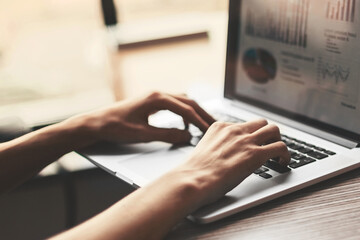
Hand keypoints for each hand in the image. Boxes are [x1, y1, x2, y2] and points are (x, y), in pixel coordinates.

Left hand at [79, 92, 214, 144]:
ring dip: (194, 111)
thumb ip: (167, 135)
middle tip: (214, 125)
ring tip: (204, 123)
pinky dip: (183, 112)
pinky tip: (185, 122)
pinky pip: (174, 104)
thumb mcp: (143, 134)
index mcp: (156, 98)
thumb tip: (187, 136)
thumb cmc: (115, 127)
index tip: (209, 131)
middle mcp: (157, 94)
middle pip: (188, 101)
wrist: (97, 123)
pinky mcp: (151, 102)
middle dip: (202, 113)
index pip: (185, 109)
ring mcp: (154, 97)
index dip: (199, 121)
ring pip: (182, 101)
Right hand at [176, 119, 289, 206]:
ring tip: (277, 154)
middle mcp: (234, 130)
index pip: (242, 124)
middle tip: (267, 146)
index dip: (251, 135)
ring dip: (277, 140)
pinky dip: (286, 154)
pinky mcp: (256, 154)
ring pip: (273, 129)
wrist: (193, 179)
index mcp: (219, 127)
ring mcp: (246, 140)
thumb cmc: (194, 172)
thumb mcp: (204, 150)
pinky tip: (282, 162)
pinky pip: (280, 147)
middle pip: (260, 122)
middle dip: (266, 134)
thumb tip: (223, 156)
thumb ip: (216, 146)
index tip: (252, 144)